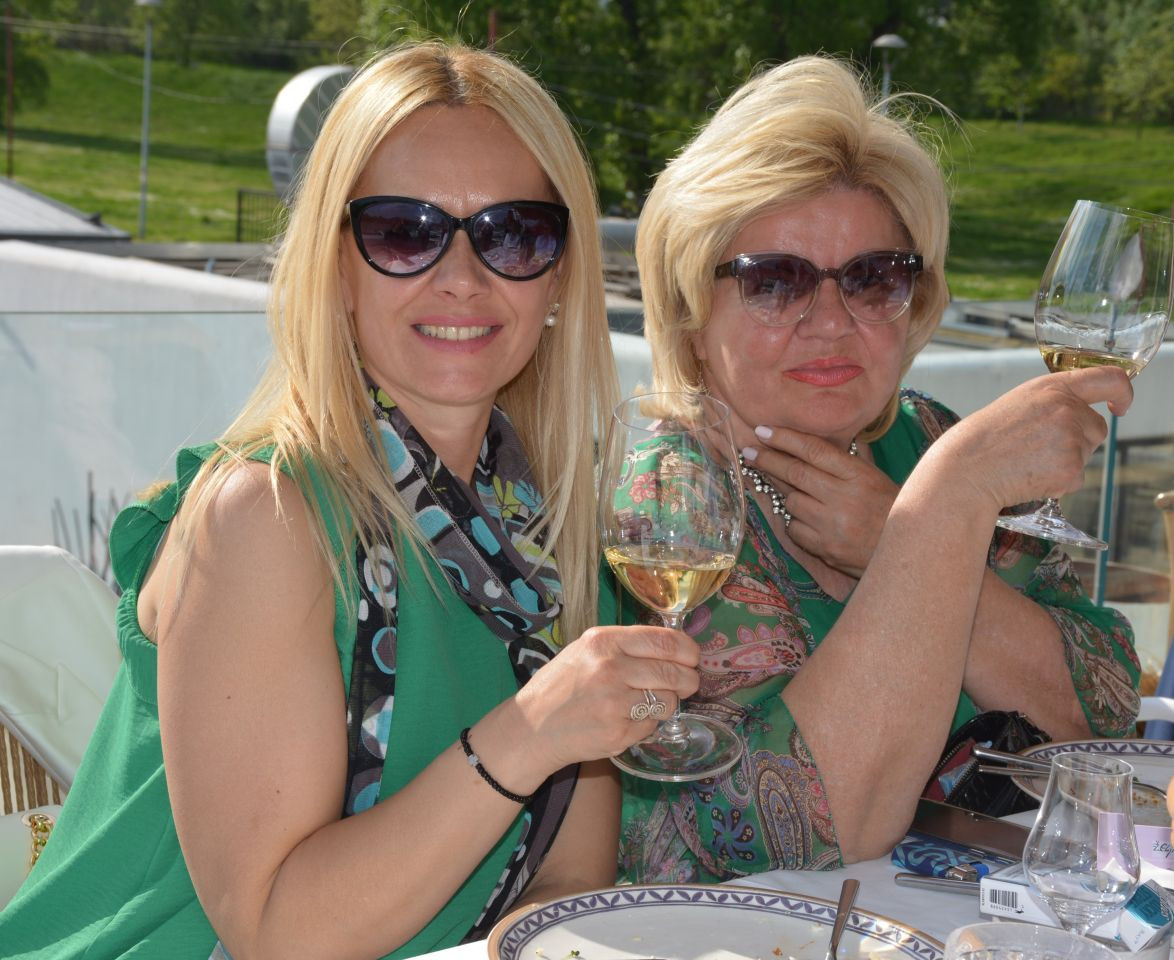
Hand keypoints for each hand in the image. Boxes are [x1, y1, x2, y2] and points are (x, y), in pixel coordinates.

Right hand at [510, 625, 700, 773]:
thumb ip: (626, 646)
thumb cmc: (562, 685)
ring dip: (667, 702)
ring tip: (649, 702)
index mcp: (603, 642)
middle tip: (688, 683)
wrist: (532, 727)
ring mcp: (614, 703)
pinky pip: (652, 725)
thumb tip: (675, 648)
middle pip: (673, 673)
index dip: (688, 650)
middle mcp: (610, 669)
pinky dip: (648, 723)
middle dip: (689, 679)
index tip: (693, 657)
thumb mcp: (586, 651)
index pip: (664, 641)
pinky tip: (628, 719)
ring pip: (668, 701)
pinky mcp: (617, 733)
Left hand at [744, 428, 898, 577]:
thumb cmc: (891, 509)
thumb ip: (849, 458)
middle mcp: (843, 497)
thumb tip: (824, 436)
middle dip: (767, 460)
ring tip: (793, 492)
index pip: (814, 450)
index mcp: (858, 475)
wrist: (906, 551)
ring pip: (791, 502)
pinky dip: (795, 522)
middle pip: (795, 472)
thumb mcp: (876, 477)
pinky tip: (805, 519)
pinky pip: (794, 529)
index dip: (785, 438)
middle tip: (749, 452)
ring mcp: (833, 524)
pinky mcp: (825, 548)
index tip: (763, 431)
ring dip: (787, 495)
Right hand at [925, 367, 1132, 511]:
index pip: (1109, 378)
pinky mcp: (1071, 469)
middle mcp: (1066, 409)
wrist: (965, 472)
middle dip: (1078, 441)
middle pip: (1096, 428)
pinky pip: (1076, 479)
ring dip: (1065, 462)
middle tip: (1038, 450)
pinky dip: (1057, 483)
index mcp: (1052, 388)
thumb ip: (1052, 403)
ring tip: (1027, 463)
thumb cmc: (982, 441)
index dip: (1122, 393)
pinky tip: (1029, 477)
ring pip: (1086, 455)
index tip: (1119, 406)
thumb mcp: (1018, 404)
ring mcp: (1071, 440)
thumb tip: (1080, 414)